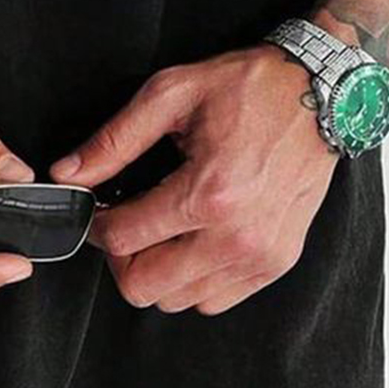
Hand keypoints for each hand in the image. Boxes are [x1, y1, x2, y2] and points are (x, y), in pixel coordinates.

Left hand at [49, 45, 338, 315]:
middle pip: (144, 287)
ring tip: (162, 227)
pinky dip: (193, 279)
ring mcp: (261, 256)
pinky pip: (215, 299)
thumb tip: (67, 174)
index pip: (123, 240)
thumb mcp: (172, 94)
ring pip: (178, 300)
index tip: (99, 208)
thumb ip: (114, 140)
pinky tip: (193, 239)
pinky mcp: (278, 262)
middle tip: (126, 221)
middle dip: (121, 257)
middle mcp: (236, 236)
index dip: (96, 225)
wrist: (321, 94)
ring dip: (157, 270)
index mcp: (207, 193)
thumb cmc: (249, 87)